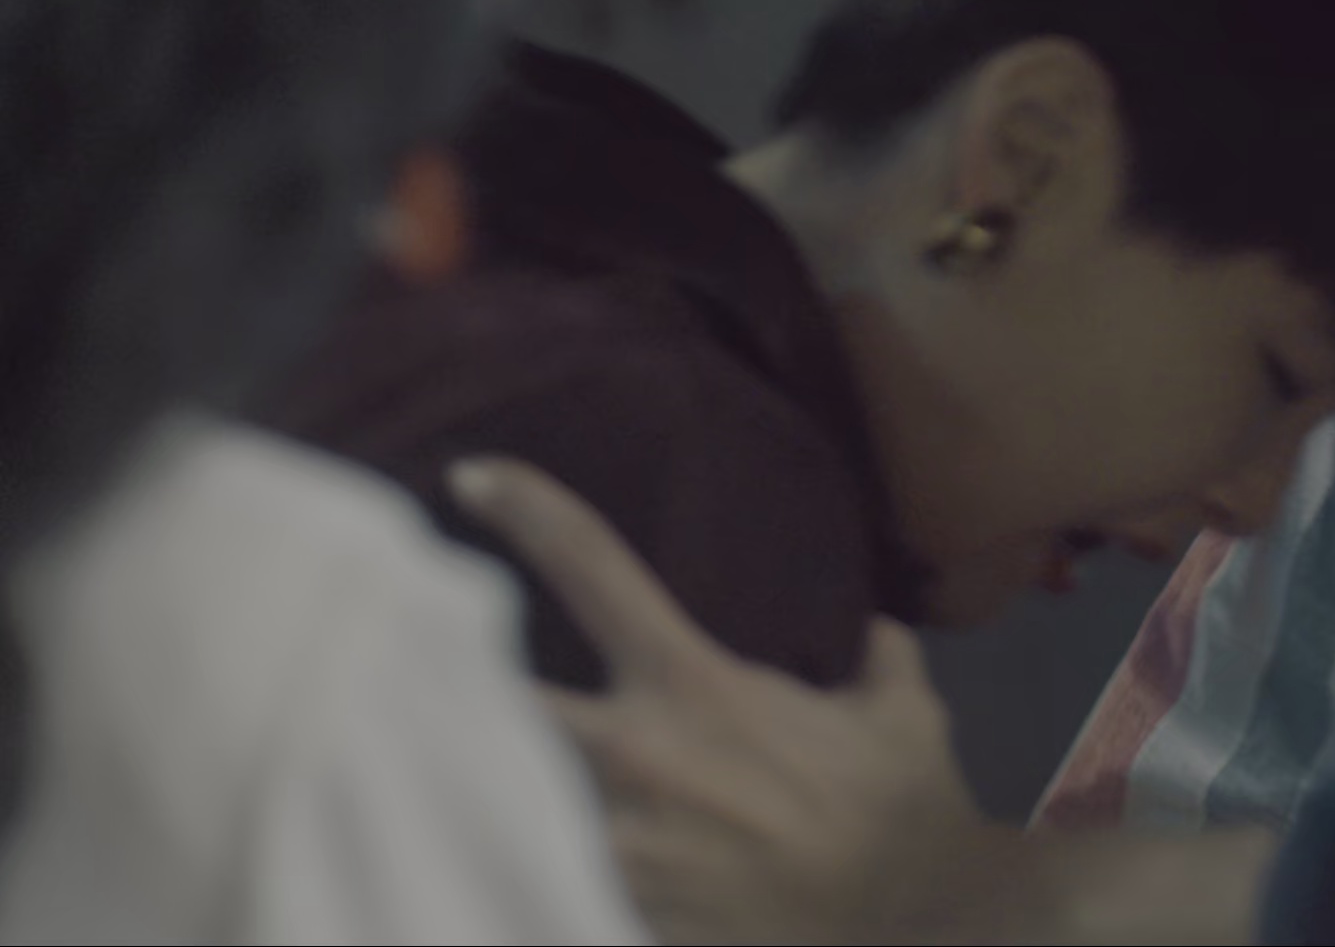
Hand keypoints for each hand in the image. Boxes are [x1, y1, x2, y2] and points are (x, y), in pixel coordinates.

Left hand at [446, 456, 1017, 943]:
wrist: (915, 922)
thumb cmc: (906, 811)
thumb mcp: (904, 715)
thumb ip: (876, 661)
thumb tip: (873, 631)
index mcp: (693, 685)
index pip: (594, 568)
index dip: (528, 509)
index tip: (472, 476)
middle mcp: (633, 755)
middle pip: (487, 698)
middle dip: (425, 680)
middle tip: (374, 665)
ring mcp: (612, 844)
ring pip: (487, 800)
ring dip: (456, 787)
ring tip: (395, 780)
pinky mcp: (616, 917)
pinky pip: (534, 891)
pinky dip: (510, 882)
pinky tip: (470, 878)